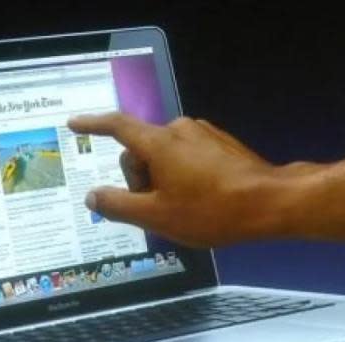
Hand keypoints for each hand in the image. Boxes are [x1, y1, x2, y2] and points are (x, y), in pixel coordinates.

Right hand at [68, 113, 290, 246]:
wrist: (269, 203)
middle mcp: (179, 129)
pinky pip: (188, 156)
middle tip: (157, 209)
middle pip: (141, 150)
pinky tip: (200, 199)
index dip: (92, 125)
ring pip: (165, 156)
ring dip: (162, 179)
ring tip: (183, 208)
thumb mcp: (156, 216)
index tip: (75, 124)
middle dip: (140, 179)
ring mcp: (202, 134)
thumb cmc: (210, 211)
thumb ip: (118, 205)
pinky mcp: (220, 143)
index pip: (116, 127)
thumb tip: (92, 196)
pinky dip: (183, 176)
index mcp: (158, 142)